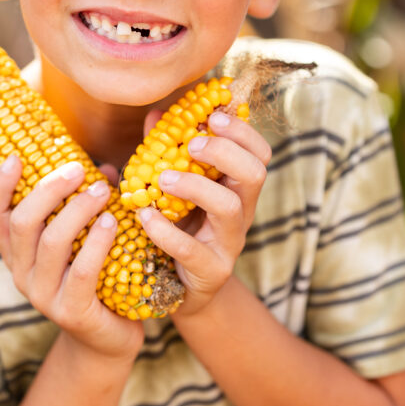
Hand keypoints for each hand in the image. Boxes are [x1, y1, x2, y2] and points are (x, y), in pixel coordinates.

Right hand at [0, 156, 142, 360]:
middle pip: (22, 222)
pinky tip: (112, 222)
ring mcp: (43, 295)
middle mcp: (22, 273)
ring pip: (52, 243)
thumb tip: (105, 169)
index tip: (17, 156)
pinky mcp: (71, 313)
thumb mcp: (83, 239)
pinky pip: (82, 271)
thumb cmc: (97, 277)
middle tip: (79, 169)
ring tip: (103, 191)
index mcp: (17, 253)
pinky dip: (97, 242)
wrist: (107, 340)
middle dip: (50, 189)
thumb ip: (87, 204)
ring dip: (78, 210)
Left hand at [137, 111, 271, 316]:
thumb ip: (167, 151)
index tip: (213, 118)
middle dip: (225, 151)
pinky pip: (191, 249)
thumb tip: (155, 115)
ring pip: (229, 208)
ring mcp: (229, 244)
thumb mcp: (176, 189)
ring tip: (163, 178)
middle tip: (191, 144)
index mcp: (238, 189)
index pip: (259, 154)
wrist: (180, 290)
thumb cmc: (180, 229)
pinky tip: (145, 215)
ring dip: (195, 186)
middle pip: (254, 174)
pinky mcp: (211, 271)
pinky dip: (166, 230)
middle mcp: (242, 214)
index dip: (242, 132)